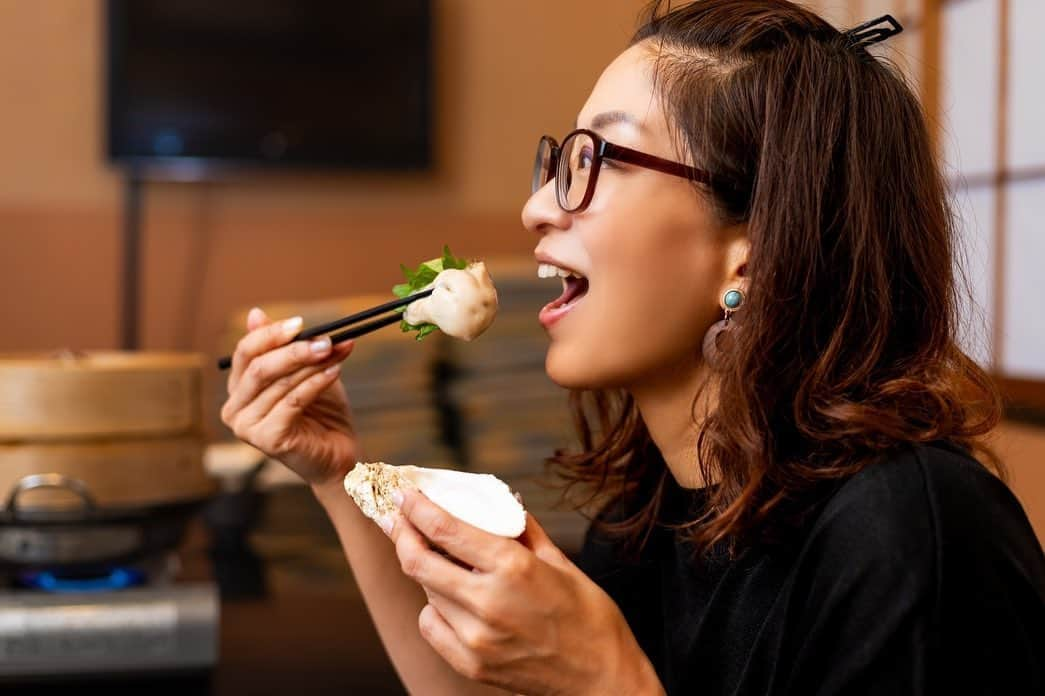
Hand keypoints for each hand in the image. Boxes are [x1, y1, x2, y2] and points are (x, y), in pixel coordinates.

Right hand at [220, 307, 358, 486]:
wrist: (339, 455)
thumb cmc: (322, 413)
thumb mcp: (305, 372)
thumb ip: (283, 347)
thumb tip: (255, 312)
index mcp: (239, 389)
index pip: (245, 352)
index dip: (271, 334)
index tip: (300, 323)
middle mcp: (234, 408)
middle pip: (259, 367)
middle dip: (294, 350)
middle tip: (326, 339)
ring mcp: (246, 427)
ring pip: (279, 383)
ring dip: (313, 364)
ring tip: (337, 352)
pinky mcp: (266, 440)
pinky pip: (292, 401)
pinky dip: (316, 383)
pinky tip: (335, 371)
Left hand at [384, 490, 663, 695]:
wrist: (602, 680)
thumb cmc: (590, 617)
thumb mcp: (561, 562)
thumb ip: (523, 531)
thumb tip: (499, 503)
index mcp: (513, 568)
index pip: (445, 529)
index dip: (416, 508)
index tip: (405, 494)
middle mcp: (487, 602)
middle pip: (418, 561)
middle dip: (402, 534)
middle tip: (399, 519)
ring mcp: (476, 638)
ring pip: (426, 592)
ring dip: (426, 569)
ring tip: (439, 557)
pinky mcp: (471, 665)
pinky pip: (432, 626)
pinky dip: (434, 607)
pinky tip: (452, 598)